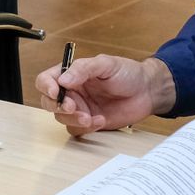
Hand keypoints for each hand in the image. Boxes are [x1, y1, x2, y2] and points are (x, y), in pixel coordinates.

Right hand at [35, 55, 174, 137]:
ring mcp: (80, 108)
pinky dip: (87, 128)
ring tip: (91, 116)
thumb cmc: (128, 73)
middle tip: (74, 107)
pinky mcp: (90, 122)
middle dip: (59, 107)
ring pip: (62, 119)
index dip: (46, 86)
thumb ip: (83, 69)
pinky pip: (77, 130)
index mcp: (71, 74)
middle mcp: (72, 91)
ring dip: (74, 119)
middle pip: (49, 102)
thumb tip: (63, 80)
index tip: (56, 92)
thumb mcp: (106, 64)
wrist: (147, 92)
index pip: (46, 80)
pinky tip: (101, 120)